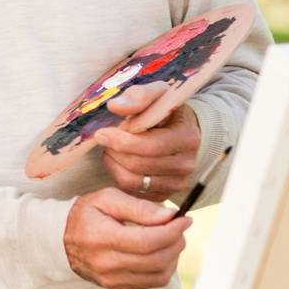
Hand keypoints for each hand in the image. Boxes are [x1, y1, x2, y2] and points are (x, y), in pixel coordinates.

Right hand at [64, 188, 191, 288]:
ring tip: (171, 239)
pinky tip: (160, 252)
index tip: (185, 219)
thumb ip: (138, 207)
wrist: (61, 239)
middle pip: (156, 259)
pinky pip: (152, 282)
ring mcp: (112, 279)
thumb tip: (169, 216)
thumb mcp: (107, 199)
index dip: (172, 231)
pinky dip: (164, 267)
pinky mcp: (118, 287)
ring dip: (173, 256)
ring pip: (159, 275)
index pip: (147, 241)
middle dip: (176, 242)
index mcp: (102, 238)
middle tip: (179, 228)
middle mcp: (106, 263)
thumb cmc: (86, 214)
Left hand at [94, 84, 200, 201]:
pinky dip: (118, 175)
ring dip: (113, 163)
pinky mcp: (164, 194)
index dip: (121, 141)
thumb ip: (138, 96)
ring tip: (111, 148)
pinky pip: (131, 191)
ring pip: (131, 180)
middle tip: (104, 139)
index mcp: (187, 138)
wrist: (179, 129)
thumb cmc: (164, 109)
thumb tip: (115, 106)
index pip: (150, 146)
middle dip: (114, 151)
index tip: (101, 133)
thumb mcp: (156, 93)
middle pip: (137, 165)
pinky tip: (119, 161)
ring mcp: (176, 183)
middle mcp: (186, 165)